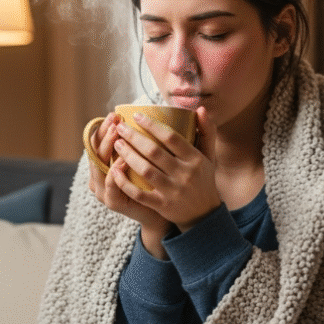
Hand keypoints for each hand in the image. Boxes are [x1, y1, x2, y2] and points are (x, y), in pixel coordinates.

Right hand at [88, 114, 172, 247]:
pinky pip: (112, 187)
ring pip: (100, 166)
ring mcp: (103, 190)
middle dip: (105, 135)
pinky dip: (116, 173)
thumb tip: (142, 115)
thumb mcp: (143, 160)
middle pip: (95, 151)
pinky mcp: (112, 202)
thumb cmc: (152, 184)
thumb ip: (138, 142)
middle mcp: (98, 177)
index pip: (96, 142)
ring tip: (118, 134)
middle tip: (115, 121)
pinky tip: (123, 161)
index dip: (103, 128)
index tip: (115, 114)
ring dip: (108, 149)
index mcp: (102, 165)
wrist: (157, 214)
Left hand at [110, 107, 220, 232]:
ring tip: (116, 144)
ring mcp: (172, 191)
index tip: (136, 115)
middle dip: (134, 137)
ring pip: (145, 170)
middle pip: (154, 152)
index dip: (152, 125)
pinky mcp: (162, 206)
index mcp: (195, 159)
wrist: (204, 215)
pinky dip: (125, 183)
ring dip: (127, 155)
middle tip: (120, 127)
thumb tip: (201, 108)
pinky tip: (114, 171)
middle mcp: (184, 174)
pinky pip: (139, 194)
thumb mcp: (208, 156)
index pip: (171, 137)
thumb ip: (206, 132)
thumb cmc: (202, 180)